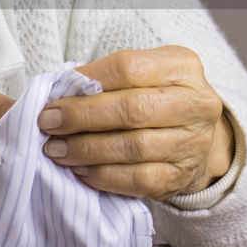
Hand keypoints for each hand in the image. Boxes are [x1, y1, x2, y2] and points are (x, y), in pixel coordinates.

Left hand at [38, 46, 234, 199]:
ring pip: (133, 148)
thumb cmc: (157, 98)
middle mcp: (194, 104)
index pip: (128, 69)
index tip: (55, 96)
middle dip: (82, 117)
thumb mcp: (144, 74)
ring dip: (86, 150)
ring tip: (56, 149)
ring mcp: (192, 143)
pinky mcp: (182, 176)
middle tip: (48, 124)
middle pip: (132, 109)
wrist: (198, 137)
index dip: (87, 82)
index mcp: (181, 67)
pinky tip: (80, 170)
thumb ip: (107, 78)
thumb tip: (61, 92)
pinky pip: (137, 179)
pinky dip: (102, 176)